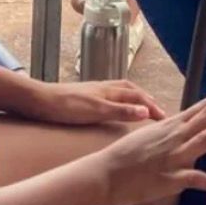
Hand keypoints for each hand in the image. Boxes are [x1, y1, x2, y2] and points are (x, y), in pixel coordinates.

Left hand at [20, 79, 166, 126]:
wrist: (39, 101)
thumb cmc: (67, 106)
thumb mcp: (97, 111)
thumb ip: (121, 111)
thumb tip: (147, 111)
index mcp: (110, 90)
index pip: (139, 96)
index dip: (153, 106)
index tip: (166, 117)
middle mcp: (104, 88)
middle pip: (132, 90)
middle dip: (146, 99)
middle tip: (158, 111)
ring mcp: (94, 92)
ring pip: (120, 93)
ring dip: (134, 99)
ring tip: (141, 109)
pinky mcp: (85, 98)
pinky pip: (110, 98)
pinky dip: (120, 102)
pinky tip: (115, 111)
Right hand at [95, 85, 205, 204]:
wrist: (105, 173)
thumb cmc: (126, 155)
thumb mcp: (151, 135)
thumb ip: (171, 130)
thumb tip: (186, 124)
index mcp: (172, 125)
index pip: (203, 107)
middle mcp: (176, 136)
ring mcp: (174, 156)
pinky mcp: (169, 177)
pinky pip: (194, 179)